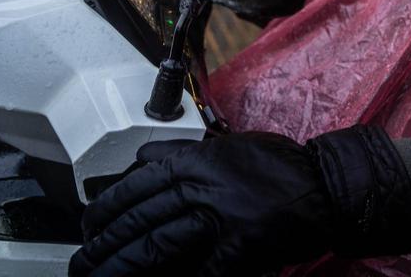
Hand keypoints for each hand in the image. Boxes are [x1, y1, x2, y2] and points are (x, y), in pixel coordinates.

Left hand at [69, 126, 410, 275]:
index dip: (107, 205)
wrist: (326, 185)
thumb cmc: (282, 167)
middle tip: (84, 259)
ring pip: (157, 244)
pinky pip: (202, 270)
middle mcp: (204, 184)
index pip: (138, 181)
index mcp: (199, 159)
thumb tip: (145, 157)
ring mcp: (221, 215)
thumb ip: (187, 153)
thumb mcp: (229, 146)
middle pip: (139, 216)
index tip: (91, 221)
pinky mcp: (240, 245)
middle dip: (105, 242)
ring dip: (123, 265)